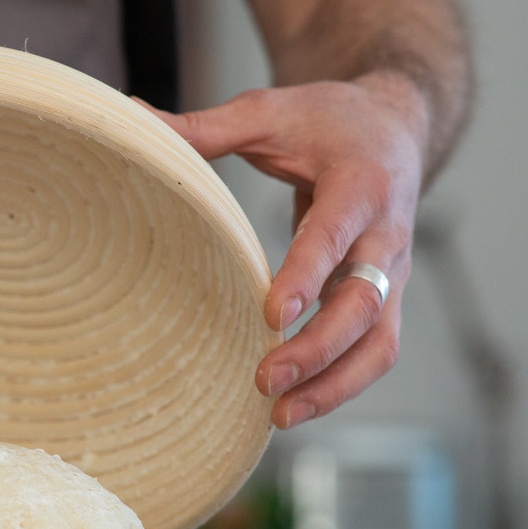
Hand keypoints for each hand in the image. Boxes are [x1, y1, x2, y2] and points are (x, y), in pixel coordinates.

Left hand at [144, 73, 425, 427]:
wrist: (397, 126)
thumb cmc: (327, 120)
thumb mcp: (269, 112)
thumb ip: (205, 128)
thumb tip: (129, 117)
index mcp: (360, 184)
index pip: (335, 237)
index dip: (307, 277)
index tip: (271, 315)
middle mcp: (387, 235)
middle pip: (365, 305)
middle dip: (318, 350)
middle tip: (264, 380)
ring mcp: (392, 273)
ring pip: (380, 343)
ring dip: (335, 386)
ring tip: (281, 416)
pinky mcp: (385, 297)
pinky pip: (374, 351)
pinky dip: (340, 384)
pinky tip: (294, 406)